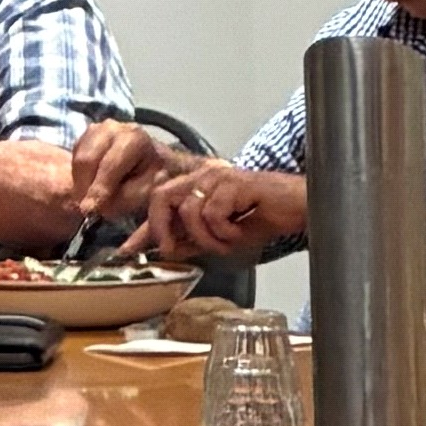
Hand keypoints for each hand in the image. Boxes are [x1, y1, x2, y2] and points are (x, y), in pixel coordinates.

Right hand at [69, 120, 184, 218]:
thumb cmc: (152, 180)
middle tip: (88, 209)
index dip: (98, 189)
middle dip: (85, 187)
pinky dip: (80, 175)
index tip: (89, 210)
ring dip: (81, 183)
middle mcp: (114, 128)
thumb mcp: (146, 192)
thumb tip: (90, 206)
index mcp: (135, 138)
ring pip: (78, 160)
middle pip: (88, 160)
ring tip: (92, 198)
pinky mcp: (86, 135)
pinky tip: (93, 184)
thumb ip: (121, 198)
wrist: (153, 164)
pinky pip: (75, 158)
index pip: (109, 166)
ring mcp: (98, 128)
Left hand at [132, 163, 307, 258]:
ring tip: (227, 241)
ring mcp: (218, 176)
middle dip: (161, 228)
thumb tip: (167, 249)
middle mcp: (203, 176)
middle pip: (161, 196)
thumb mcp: (221, 235)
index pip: (160, 203)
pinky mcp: (234, 182)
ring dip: (206, 237)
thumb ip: (194, 239)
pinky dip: (224, 232)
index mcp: (197, 185)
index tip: (127, 250)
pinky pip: (212, 214)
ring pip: (188, 211)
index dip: (144, 229)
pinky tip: (240, 231)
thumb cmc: (263, 217)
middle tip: (173, 250)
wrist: (297, 206)